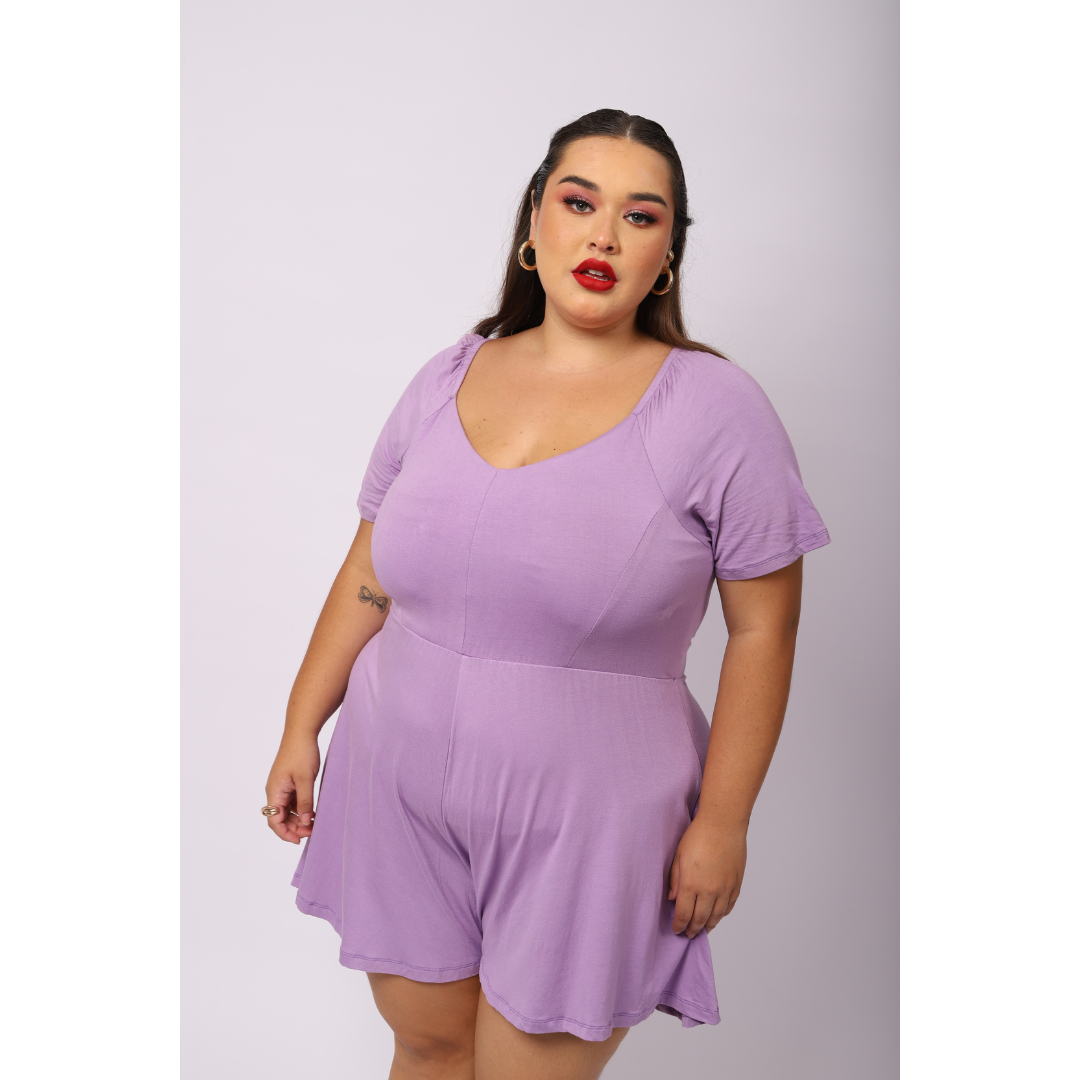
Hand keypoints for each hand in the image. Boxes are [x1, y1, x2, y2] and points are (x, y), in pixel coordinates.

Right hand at [264, 735, 320, 844]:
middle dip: (294, 827)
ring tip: (314, 823)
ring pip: (287, 811)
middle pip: (279, 818)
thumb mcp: (306, 779)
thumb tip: (305, 821)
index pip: (273, 821)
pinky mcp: (289, 782)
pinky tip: (313, 811)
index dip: (285, 833)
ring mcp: (282, 787)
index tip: (300, 840)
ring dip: (298, 819)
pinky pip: (292, 801)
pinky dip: (301, 808)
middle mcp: (275, 791)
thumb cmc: (301, 753)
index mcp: (274, 791)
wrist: (301, 732)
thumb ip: (305, 801)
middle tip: (312, 831)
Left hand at [668, 816, 746, 937]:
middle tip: (689, 934)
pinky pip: (730, 905)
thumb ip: (675, 880)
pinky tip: (718, 915)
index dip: (680, 925)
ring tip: (703, 929)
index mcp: (691, 884)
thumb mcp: (678, 856)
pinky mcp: (737, 883)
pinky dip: (723, 914)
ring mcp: (725, 888)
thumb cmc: (698, 835)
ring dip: (709, 925)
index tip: (677, 929)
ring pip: (717, 916)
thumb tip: (672, 898)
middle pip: (701, 919)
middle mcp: (709, 890)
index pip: (684, 914)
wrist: (723, 824)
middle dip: (693, 929)